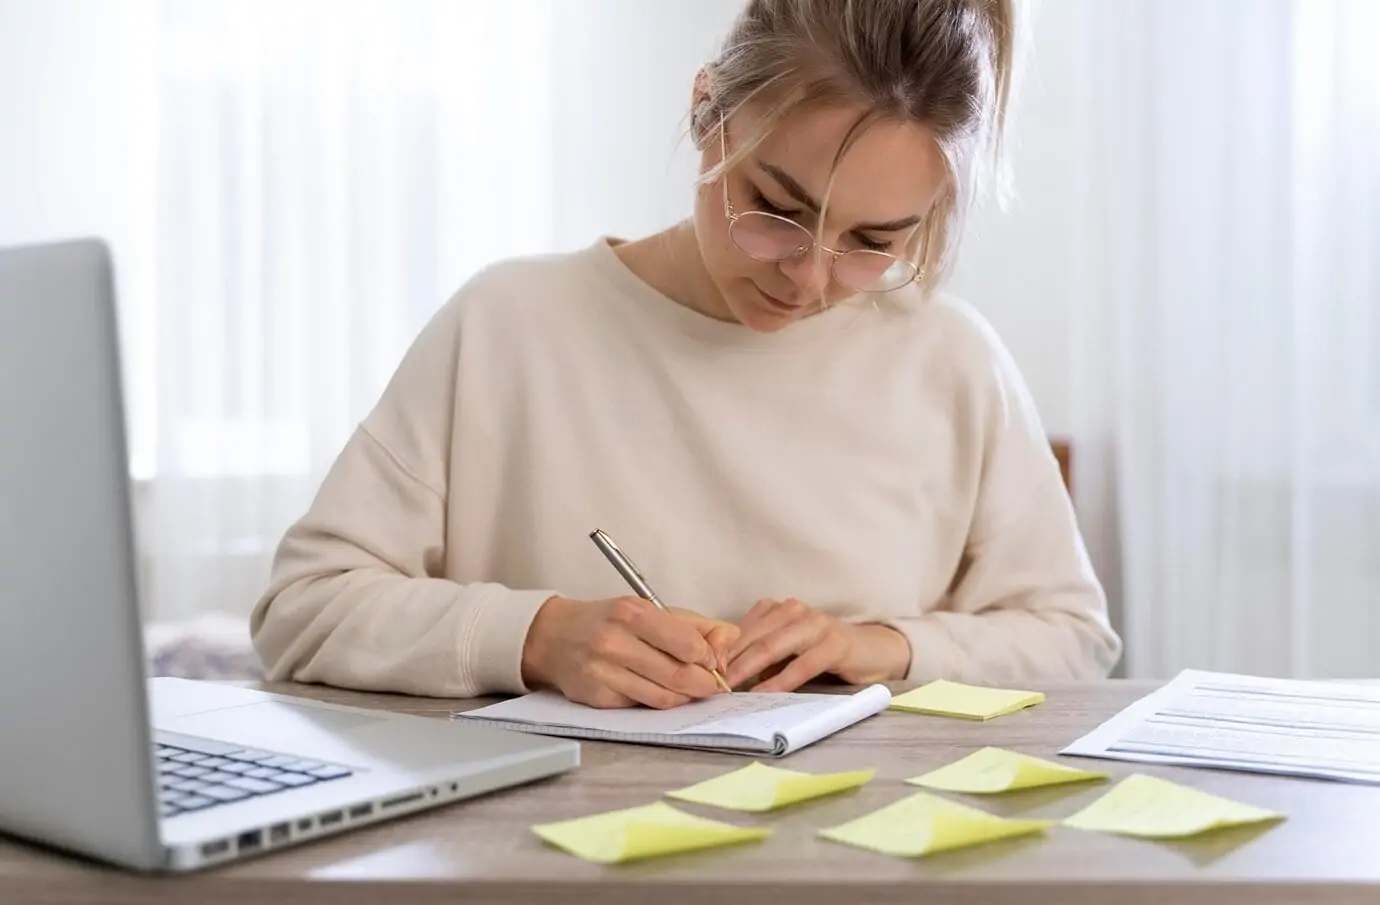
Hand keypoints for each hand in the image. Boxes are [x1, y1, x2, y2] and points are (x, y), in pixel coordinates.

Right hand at [520, 595, 737, 708]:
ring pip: (663, 698)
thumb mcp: (651, 610)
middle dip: (704, 685)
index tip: (712, 661)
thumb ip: (696, 626)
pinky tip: (659, 691)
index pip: (689, 645)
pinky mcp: (597, 698)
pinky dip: (658, 703)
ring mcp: (603, 673)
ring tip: (689, 689)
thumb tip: (728, 646)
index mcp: (632, 614)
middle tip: (712, 685)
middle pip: (680, 676)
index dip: (709, 658)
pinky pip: (642, 707)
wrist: (556, 637)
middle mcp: (615, 642)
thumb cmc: (611, 621)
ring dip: (685, 698)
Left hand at [723, 598, 910, 691]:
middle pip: (752, 638)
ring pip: (772, 647)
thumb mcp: (786, 651)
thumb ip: (759, 656)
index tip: (700, 671)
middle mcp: (794, 610)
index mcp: (778, 609)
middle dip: (727, 662)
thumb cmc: (822, 653)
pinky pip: (801, 664)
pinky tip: (764, 694)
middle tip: (708, 684)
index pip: (741, 629)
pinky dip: (780, 681)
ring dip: (748, 670)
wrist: (873, 650)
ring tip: (729, 690)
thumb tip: (721, 675)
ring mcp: (815, 624)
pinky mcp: (834, 644)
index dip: (719, 651)